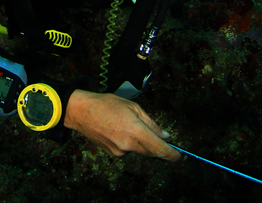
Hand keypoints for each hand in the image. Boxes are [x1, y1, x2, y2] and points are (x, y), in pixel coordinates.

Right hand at [63, 89, 180, 161]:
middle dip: (156, 146)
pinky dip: (129, 142)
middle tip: (157, 135)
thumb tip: (164, 135)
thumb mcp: (133, 107)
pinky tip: (119, 130)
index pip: (160, 149)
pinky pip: (127, 150)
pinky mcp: (113, 153)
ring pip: (139, 150)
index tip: (180, 156)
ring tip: (128, 125)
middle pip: (151, 152)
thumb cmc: (106, 104)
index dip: (172, 155)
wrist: (81, 112)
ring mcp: (120, 150)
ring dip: (141, 142)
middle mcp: (129, 144)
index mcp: (136, 131)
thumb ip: (151, 123)